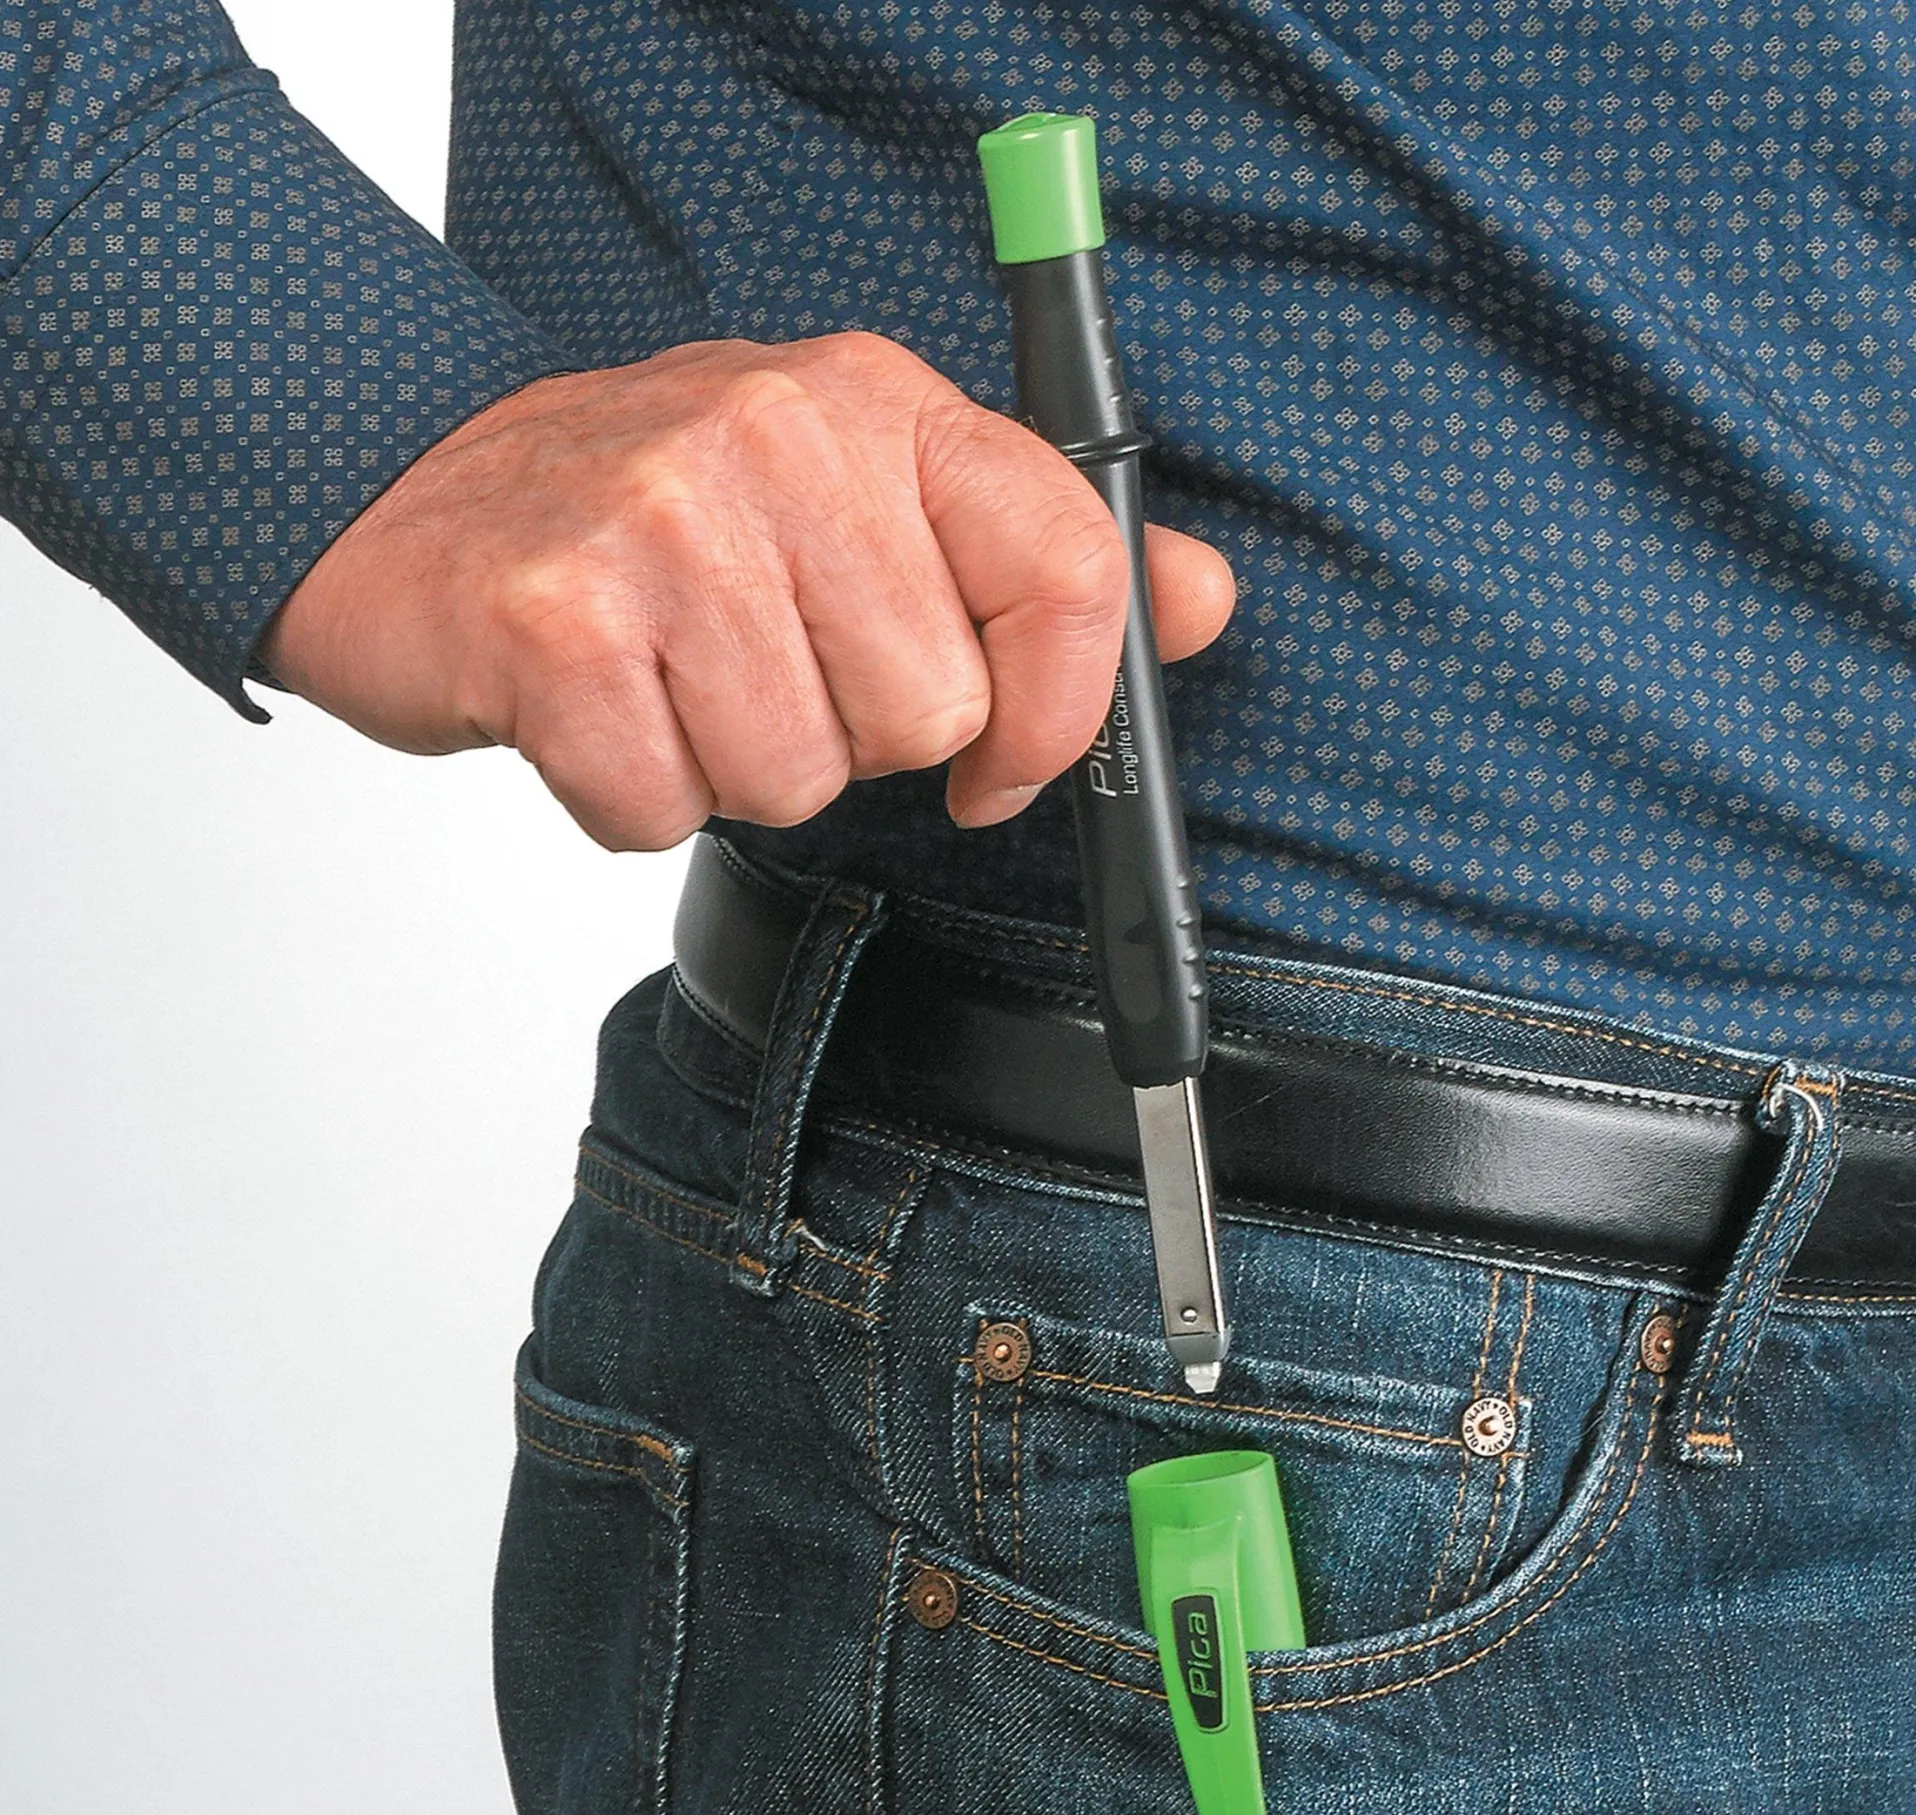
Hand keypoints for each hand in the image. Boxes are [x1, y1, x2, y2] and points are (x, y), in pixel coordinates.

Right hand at [261, 332, 1236, 846]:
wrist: (406, 500)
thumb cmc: (649, 522)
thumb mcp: (859, 496)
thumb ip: (1032, 556)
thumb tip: (1201, 602)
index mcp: (880, 407)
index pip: (1068, 570)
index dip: (1059, 714)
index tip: (1003, 768)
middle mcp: (780, 440)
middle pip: (926, 717)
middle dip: (847, 740)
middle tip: (755, 669)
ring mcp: (661, 525)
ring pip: (795, 779)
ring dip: (731, 771)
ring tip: (669, 683)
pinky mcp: (555, 624)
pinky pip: (662, 809)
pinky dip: (629, 799)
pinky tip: (598, 713)